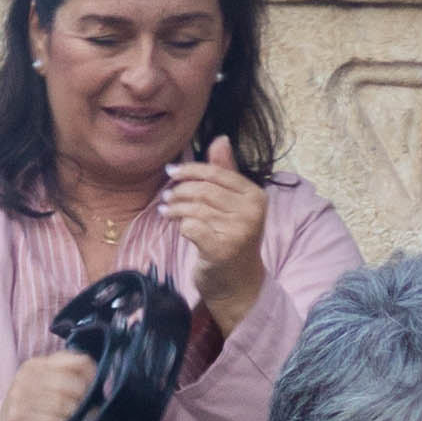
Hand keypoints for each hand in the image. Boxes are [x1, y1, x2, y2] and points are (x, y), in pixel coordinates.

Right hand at [0, 349, 99, 420]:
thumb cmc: (30, 413)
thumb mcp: (46, 389)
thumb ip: (69, 380)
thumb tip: (101, 387)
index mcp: (37, 364)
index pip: (79, 361)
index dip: (92, 377)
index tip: (90, 392)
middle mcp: (26, 376)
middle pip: (74, 385)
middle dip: (82, 402)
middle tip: (80, 414)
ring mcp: (19, 397)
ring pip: (64, 405)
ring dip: (72, 419)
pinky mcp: (16, 418)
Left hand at [163, 136, 268, 331]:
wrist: (237, 282)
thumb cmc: (231, 239)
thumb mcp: (232, 204)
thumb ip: (225, 173)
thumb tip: (220, 138)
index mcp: (255, 195)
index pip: (217, 174)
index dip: (190, 170)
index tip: (171, 172)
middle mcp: (251, 211)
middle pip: (203, 190)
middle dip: (179, 191)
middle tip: (166, 197)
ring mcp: (238, 230)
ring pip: (194, 208)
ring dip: (174, 209)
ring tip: (167, 211)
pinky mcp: (221, 249)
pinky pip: (191, 227)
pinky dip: (180, 225)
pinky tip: (176, 226)